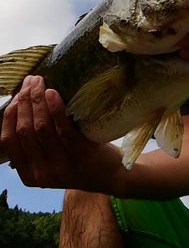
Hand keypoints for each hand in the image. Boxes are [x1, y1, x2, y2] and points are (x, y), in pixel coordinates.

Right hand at [0, 75, 122, 190]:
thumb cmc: (79, 159)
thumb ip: (36, 141)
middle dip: (24, 101)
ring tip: (40, 82)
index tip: (17, 95)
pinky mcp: (82, 156)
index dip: (10, 114)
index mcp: (29, 174)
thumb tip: (24, 101)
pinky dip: (56, 109)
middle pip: (25, 130)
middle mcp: (42, 173)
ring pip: (42, 128)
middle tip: (31, 81)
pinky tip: (53, 93)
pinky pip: (64, 130)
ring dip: (37, 100)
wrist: (112, 174)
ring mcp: (62, 167)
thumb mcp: (51, 157)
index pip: (9, 140)